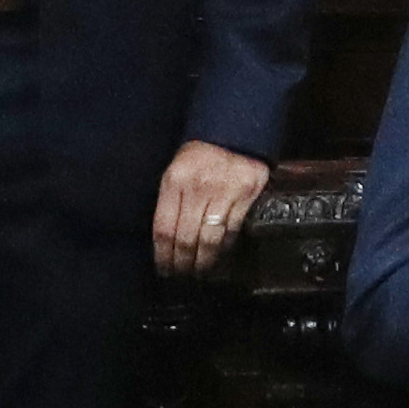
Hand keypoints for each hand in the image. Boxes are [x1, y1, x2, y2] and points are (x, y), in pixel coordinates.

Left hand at [155, 137, 272, 277]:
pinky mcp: (246, 194)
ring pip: (210, 238)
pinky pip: (231, 229)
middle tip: (182, 275)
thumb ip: (170, 202)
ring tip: (200, 271)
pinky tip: (219, 254)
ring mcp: (223, 190)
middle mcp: (197, 187)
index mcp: (174, 181)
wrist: (234, 132)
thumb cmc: (200, 156)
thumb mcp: (176, 172)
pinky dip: (224, 246)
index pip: (164, 228)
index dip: (163, 255)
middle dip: (182, 263)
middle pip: (185, 238)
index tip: (164, 268)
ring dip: (204, 261)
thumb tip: (164, 242)